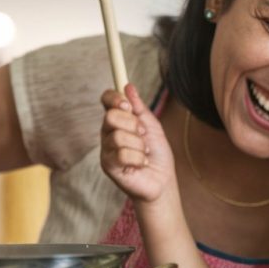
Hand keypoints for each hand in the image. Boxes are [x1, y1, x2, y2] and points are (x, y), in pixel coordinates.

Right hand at [100, 84, 174, 203]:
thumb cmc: (157, 155)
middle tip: (143, 136)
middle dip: (134, 125)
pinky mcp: (108, 165)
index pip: (106, 100)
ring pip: (119, 137)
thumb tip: (128, 86)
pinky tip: (141, 164)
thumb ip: (140, 108)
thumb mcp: (152, 127)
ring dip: (139, 146)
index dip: (115, 98)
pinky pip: (121, 154)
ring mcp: (106, 150)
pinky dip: (138, 159)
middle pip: (111, 116)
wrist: (162, 181)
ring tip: (144, 154)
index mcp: (118, 121)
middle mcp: (108, 133)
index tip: (128, 105)